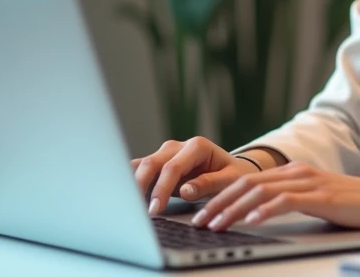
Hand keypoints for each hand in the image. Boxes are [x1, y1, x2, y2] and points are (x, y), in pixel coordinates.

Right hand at [132, 136, 258, 215]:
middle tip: (138, 212)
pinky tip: (127, 198)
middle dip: (141, 187)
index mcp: (197, 146)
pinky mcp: (159, 164)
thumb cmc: (232, 175)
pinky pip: (140, 170)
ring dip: (132, 184)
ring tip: (127, 205)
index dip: (162, 188)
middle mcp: (178, 147)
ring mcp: (166, 154)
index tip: (156, 209)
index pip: (173, 167)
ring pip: (141, 165)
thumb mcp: (229, 180)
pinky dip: (132, 183)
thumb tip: (185, 191)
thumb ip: (208, 184)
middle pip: (151, 163)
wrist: (232, 169)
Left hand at [190, 162, 359, 230]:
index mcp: (292, 172)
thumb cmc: (352, 206)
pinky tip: (250, 221)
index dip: (219, 194)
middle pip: (246, 183)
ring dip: (232, 209)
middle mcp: (296, 172)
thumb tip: (258, 215)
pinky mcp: (320, 195)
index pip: (246, 180)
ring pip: (259, 192)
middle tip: (196, 220)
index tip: (199, 210)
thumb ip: (289, 202)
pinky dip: (264, 211)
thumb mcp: (314, 200)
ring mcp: (308, 182)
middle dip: (217, 202)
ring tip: (214, 225)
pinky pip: (285, 201)